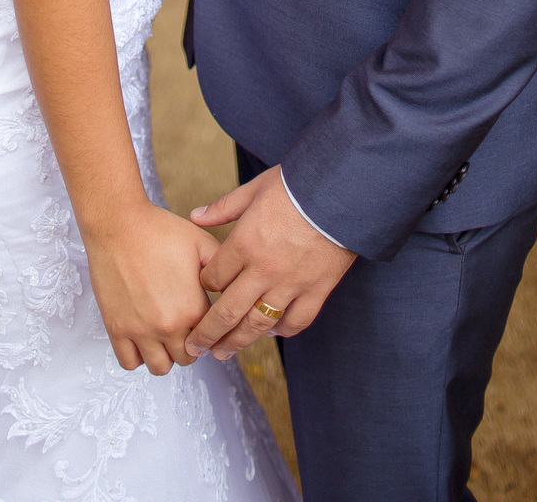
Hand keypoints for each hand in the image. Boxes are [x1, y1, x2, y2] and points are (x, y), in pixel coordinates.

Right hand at [85, 200, 220, 374]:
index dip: (209, 328)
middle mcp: (169, 326)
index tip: (202, 320)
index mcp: (193, 308)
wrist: (119, 224)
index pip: (211, 338)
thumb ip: (222, 269)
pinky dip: (138, 356)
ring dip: (165, 354)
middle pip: (187, 358)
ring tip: (163, 335)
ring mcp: (141, 331)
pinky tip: (142, 338)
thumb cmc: (160, 230)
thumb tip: (236, 287)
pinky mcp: (117, 329)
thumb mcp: (202, 243)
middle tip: (183, 327)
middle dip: (189, 345)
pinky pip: (129, 363)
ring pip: (160, 367)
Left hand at [184, 166, 355, 359]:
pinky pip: (295, 321)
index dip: (205, 284)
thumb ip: (224, 207)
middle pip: (227, 311)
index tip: (204, 287)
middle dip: (207, 332)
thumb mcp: (255, 189)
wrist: (342, 191)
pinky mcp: (316, 290)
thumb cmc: (297, 185)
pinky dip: (282, 330)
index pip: (214, 277)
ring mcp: (290, 284)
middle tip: (194, 347)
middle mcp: (263, 270)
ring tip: (224, 351)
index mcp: (244, 243)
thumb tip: (196, 216)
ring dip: (237, 341)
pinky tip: (271, 332)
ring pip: (257, 324)